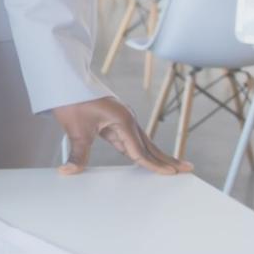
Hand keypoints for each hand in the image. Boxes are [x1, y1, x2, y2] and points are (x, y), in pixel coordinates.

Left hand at [53, 96, 191, 175]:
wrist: (66, 80)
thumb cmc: (72, 100)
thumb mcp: (75, 130)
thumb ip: (77, 154)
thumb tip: (69, 171)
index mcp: (122, 120)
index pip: (140, 150)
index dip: (154, 164)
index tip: (170, 174)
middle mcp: (127, 119)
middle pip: (149, 145)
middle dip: (167, 159)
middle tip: (187, 169)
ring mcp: (123, 119)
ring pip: (143, 142)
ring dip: (157, 155)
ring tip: (174, 167)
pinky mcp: (117, 120)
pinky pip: (132, 139)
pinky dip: (141, 150)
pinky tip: (148, 159)